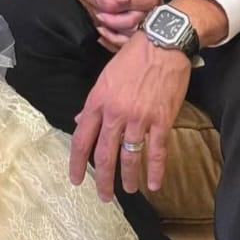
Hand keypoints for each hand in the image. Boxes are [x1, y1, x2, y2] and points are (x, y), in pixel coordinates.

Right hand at [40, 0, 162, 48]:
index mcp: (114, 1)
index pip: (148, 2)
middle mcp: (110, 15)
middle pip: (145, 17)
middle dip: (152, 2)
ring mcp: (106, 21)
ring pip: (136, 29)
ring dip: (145, 14)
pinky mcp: (104, 23)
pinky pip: (123, 36)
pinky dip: (133, 29)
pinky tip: (136, 11)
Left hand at [70, 31, 190, 199]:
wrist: (163, 43)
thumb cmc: (133, 56)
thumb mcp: (105, 77)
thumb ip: (92, 102)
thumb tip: (79, 120)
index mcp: (98, 101)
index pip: (82, 139)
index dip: (77, 163)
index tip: (75, 179)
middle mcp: (115, 113)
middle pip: (104, 154)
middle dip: (102, 179)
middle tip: (103, 196)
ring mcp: (139, 118)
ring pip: (130, 157)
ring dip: (127, 178)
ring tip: (127, 190)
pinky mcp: (161, 120)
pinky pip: (157, 151)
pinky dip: (156, 170)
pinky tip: (154, 184)